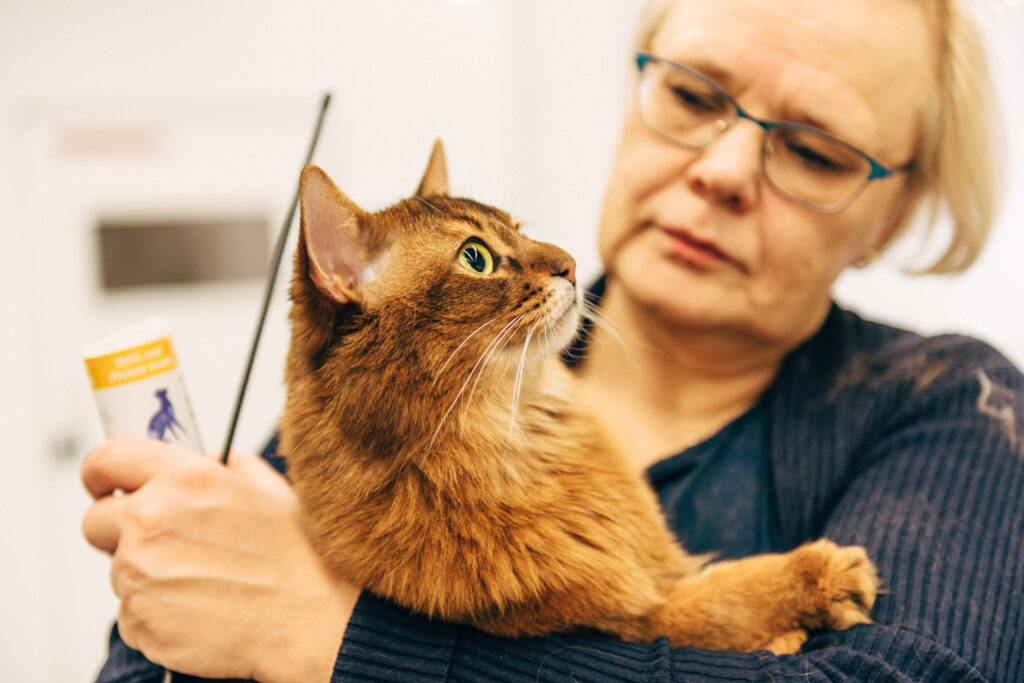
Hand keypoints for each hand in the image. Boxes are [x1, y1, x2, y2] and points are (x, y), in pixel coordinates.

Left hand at [81, 438, 360, 682]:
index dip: (101, 475)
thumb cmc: (297, 554)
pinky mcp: (139, 619)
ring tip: (203, 580)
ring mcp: (141, 573)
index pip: (105, 460)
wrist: (310, 619)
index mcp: (185, 478)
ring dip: (149, 574)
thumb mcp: (268, 489)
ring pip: (119, 569)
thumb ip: (224, 465)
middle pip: (96, 521)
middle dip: (121, 530)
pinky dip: (158, 611)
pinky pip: (132, 611)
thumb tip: (199, 459)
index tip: (107, 486)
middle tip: (165, 542)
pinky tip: (201, 607)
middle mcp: (153, 520)